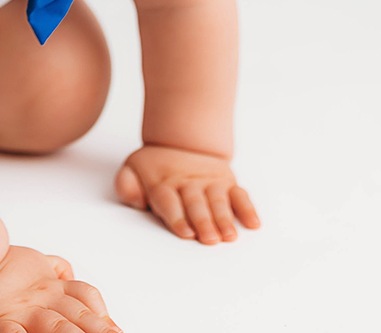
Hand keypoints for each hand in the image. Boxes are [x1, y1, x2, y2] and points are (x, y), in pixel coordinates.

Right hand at [0, 245, 120, 332]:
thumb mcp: (35, 261)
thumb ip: (55, 268)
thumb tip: (69, 272)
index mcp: (51, 285)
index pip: (85, 296)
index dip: (103, 311)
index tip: (115, 326)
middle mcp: (41, 300)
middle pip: (77, 315)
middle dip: (98, 329)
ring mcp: (22, 312)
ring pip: (55, 327)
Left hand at [114, 145, 260, 244]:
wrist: (181, 140)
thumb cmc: (154, 167)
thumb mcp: (131, 169)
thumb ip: (126, 185)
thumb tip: (137, 201)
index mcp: (164, 183)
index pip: (170, 202)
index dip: (178, 218)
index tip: (185, 233)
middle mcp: (188, 183)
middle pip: (196, 204)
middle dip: (203, 222)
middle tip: (209, 240)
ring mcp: (210, 182)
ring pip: (218, 201)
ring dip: (225, 219)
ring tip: (230, 236)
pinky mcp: (227, 182)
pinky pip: (240, 195)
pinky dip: (248, 209)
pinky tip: (254, 224)